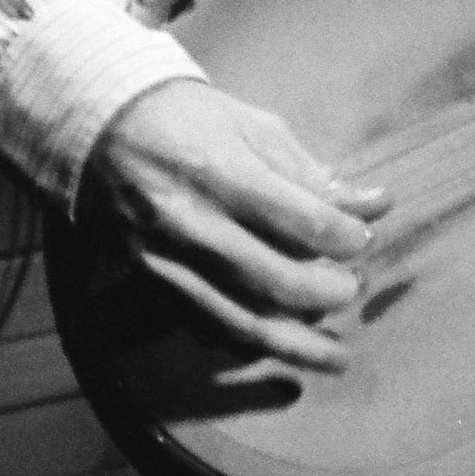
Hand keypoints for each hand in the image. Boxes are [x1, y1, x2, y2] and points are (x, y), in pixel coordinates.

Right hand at [84, 77, 388, 373]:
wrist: (100, 129)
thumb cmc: (189, 119)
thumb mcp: (254, 127)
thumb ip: (311, 173)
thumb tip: (374, 205)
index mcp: (222, 171)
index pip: (300, 221)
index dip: (344, 238)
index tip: (363, 240)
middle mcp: (192, 223)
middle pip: (275, 280)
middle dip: (328, 293)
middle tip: (355, 289)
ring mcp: (167, 260)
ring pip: (241, 320)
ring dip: (298, 345)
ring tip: (339, 356)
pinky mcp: (151, 284)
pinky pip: (207, 327)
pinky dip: (250, 345)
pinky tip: (283, 349)